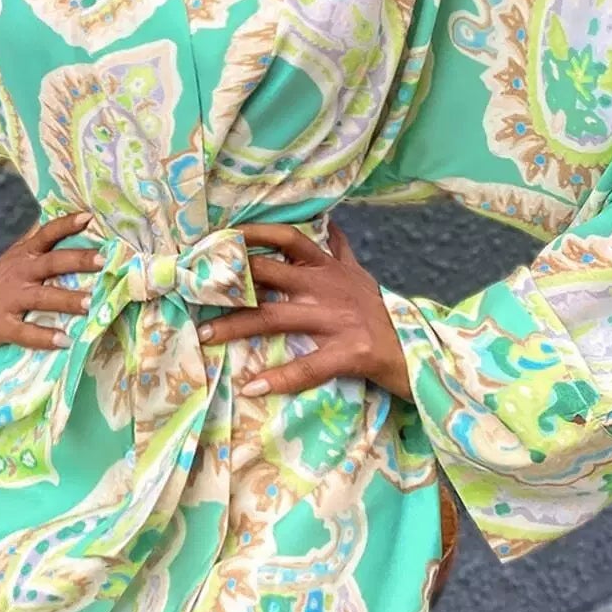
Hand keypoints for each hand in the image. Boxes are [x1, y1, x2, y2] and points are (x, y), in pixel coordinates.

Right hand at [0, 209, 103, 355]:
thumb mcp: (7, 262)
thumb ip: (31, 250)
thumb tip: (55, 232)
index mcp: (20, 256)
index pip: (45, 235)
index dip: (66, 225)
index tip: (88, 217)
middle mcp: (17, 274)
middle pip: (51, 263)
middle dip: (77, 260)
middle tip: (102, 261)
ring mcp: (8, 300)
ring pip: (42, 297)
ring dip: (67, 299)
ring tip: (89, 304)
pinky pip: (25, 332)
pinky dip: (44, 337)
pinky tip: (64, 341)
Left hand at [196, 217, 412, 401]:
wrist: (418, 350)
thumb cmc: (383, 312)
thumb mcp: (363, 274)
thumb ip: (342, 251)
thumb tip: (332, 225)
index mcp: (328, 268)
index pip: (287, 238)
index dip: (253, 233)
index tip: (220, 235)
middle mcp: (326, 287)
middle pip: (268, 274)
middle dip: (229, 280)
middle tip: (193, 286)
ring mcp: (336, 320)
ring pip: (275, 318)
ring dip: (236, 326)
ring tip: (205, 336)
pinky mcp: (348, 353)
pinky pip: (307, 367)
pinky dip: (278, 378)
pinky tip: (252, 387)